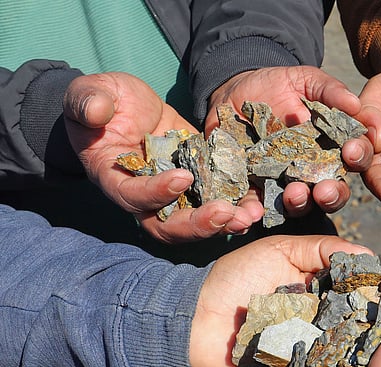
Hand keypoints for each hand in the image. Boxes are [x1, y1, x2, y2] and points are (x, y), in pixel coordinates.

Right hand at [63, 72, 258, 242]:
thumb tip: (96, 112)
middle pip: (168, 225)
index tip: (181, 177)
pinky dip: (237, 205)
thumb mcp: (91, 94)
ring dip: (224, 223)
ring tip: (248, 217)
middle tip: (225, 214)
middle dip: (197, 224)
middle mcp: (144, 195)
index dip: (155, 192)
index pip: (132, 196)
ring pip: (196, 221)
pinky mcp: (197, 181)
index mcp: (114, 178)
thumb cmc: (101, 100)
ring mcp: (173, 192)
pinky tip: (257, 203)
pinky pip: (216, 200)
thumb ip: (89, 103)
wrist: (126, 105)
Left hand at [187, 234, 380, 366]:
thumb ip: (320, 250)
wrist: (192, 320)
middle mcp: (324, 320)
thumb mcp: (279, 251)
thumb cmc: (234, 280)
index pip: (362, 284)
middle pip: (369, 315)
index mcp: (321, 289)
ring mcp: (315, 349)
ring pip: (361, 346)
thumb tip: (365, 254)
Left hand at [208, 66, 377, 215]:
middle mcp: (315, 172)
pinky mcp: (255, 188)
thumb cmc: (279, 85)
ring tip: (293, 194)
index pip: (356, 158)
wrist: (236, 90)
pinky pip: (257, 207)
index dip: (359, 156)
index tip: (352, 150)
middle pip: (333, 192)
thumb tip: (356, 105)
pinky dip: (254, 213)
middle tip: (325, 190)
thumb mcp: (307, 81)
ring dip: (299, 204)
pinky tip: (252, 213)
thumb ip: (331, 91)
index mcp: (335, 148)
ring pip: (300, 205)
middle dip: (332, 194)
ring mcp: (286, 183)